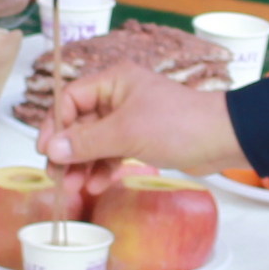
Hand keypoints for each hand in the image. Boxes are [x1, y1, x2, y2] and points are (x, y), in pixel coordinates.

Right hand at [40, 66, 252, 179]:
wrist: (221, 140)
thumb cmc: (177, 124)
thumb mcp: (125, 133)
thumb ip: (85, 142)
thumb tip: (50, 149)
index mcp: (112, 81)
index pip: (69, 98)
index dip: (54, 124)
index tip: (46, 151)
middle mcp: (117, 97)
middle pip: (79, 123)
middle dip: (67, 151)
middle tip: (56, 177)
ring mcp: (129, 120)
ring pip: (94, 142)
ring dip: (81, 164)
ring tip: (73, 187)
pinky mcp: (139, 139)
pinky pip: (111, 153)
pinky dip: (102, 168)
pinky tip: (95, 185)